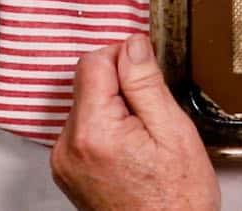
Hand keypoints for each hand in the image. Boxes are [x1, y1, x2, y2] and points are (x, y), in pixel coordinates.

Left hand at [51, 34, 219, 210]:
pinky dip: (108, 128)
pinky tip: (135, 147)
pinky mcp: (69, 171)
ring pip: (88, 106)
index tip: (149, 67)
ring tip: (147, 135)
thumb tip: (134, 45)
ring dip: (116, 108)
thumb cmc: (177, 198)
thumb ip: (147, 84)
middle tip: (155, 111)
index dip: (125, 56)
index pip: (93, 63)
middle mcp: (68, 147)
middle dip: (123, 86)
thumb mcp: (173, 131)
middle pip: (88, 85)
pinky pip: (84, 131)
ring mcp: (65, 162)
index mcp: (93, 131)